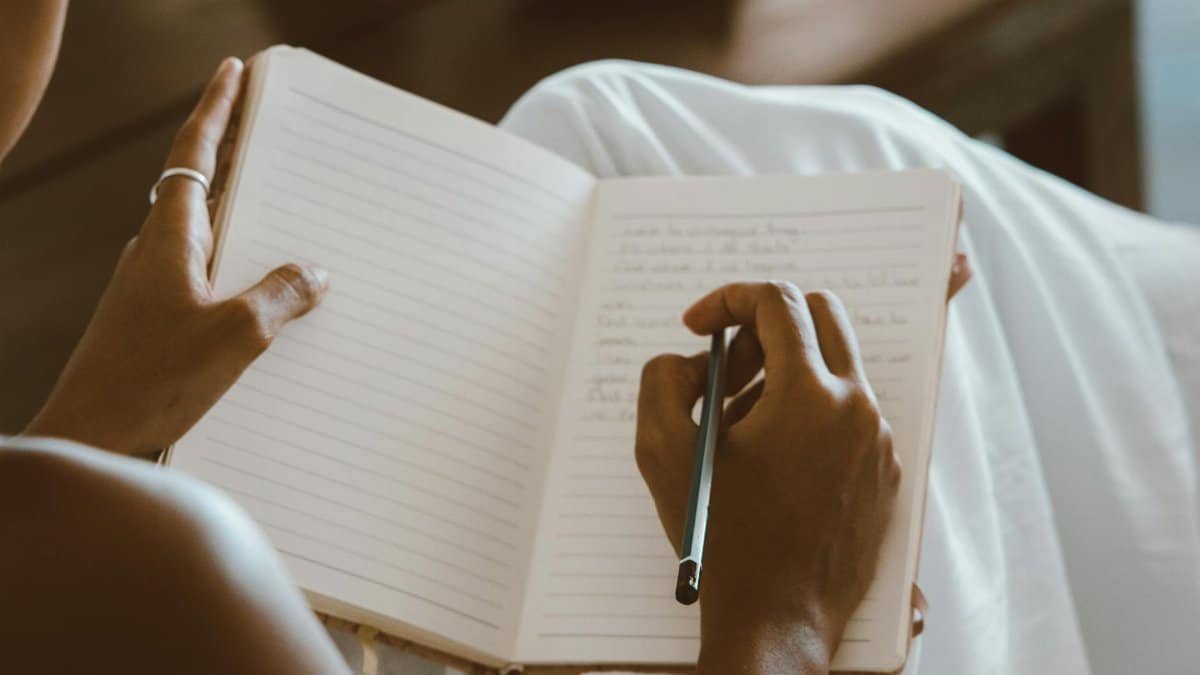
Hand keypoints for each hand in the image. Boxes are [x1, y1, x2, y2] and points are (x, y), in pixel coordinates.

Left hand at [24, 58, 328, 455]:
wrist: (91, 435)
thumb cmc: (151, 382)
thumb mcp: (236, 334)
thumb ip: (280, 295)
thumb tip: (312, 273)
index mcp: (171, 238)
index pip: (196, 153)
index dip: (217, 108)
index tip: (233, 71)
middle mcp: (157, 252)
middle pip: (203, 186)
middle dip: (238, 157)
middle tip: (273, 134)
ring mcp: (153, 287)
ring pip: (208, 236)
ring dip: (244, 220)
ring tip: (290, 220)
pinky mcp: (158, 320)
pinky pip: (208, 279)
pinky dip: (239, 272)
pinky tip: (270, 300)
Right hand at [637, 282, 897, 672]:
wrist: (778, 620)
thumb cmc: (722, 540)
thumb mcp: (664, 451)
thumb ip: (664, 379)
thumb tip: (692, 358)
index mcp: (810, 394)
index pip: (776, 302)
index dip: (726, 299)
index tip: (698, 326)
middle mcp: (857, 407)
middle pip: (819, 315)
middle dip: (764, 324)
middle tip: (725, 362)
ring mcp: (877, 440)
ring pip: (835, 366)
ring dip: (784, 371)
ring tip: (737, 421)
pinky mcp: (883, 471)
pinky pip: (847, 413)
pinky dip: (807, 411)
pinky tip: (768, 456)